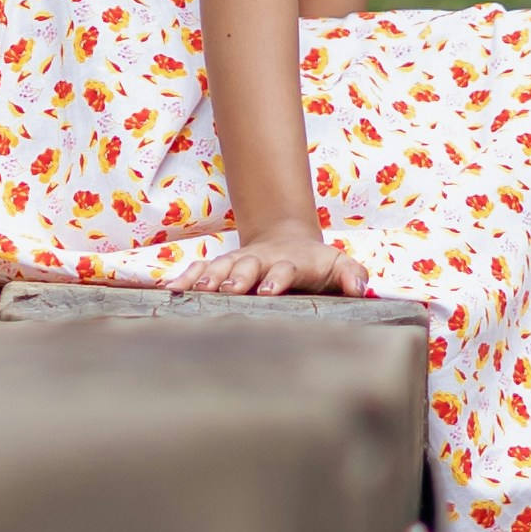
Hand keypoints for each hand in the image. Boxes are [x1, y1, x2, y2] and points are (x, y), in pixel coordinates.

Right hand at [167, 220, 368, 297]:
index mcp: (291, 262)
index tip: (269, 290)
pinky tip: (170, 289)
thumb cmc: (317, 263)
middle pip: (248, 266)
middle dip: (237, 276)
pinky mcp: (222, 267)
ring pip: (221, 267)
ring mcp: (240, 262)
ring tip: (195, 290)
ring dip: (208, 277)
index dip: (277, 278)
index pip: (284, 269)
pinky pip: (201, 270)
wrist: (288, 241)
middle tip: (228, 289)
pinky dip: (186, 277)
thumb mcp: (339, 265)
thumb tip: (360, 288)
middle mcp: (262, 260)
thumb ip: (352, 274)